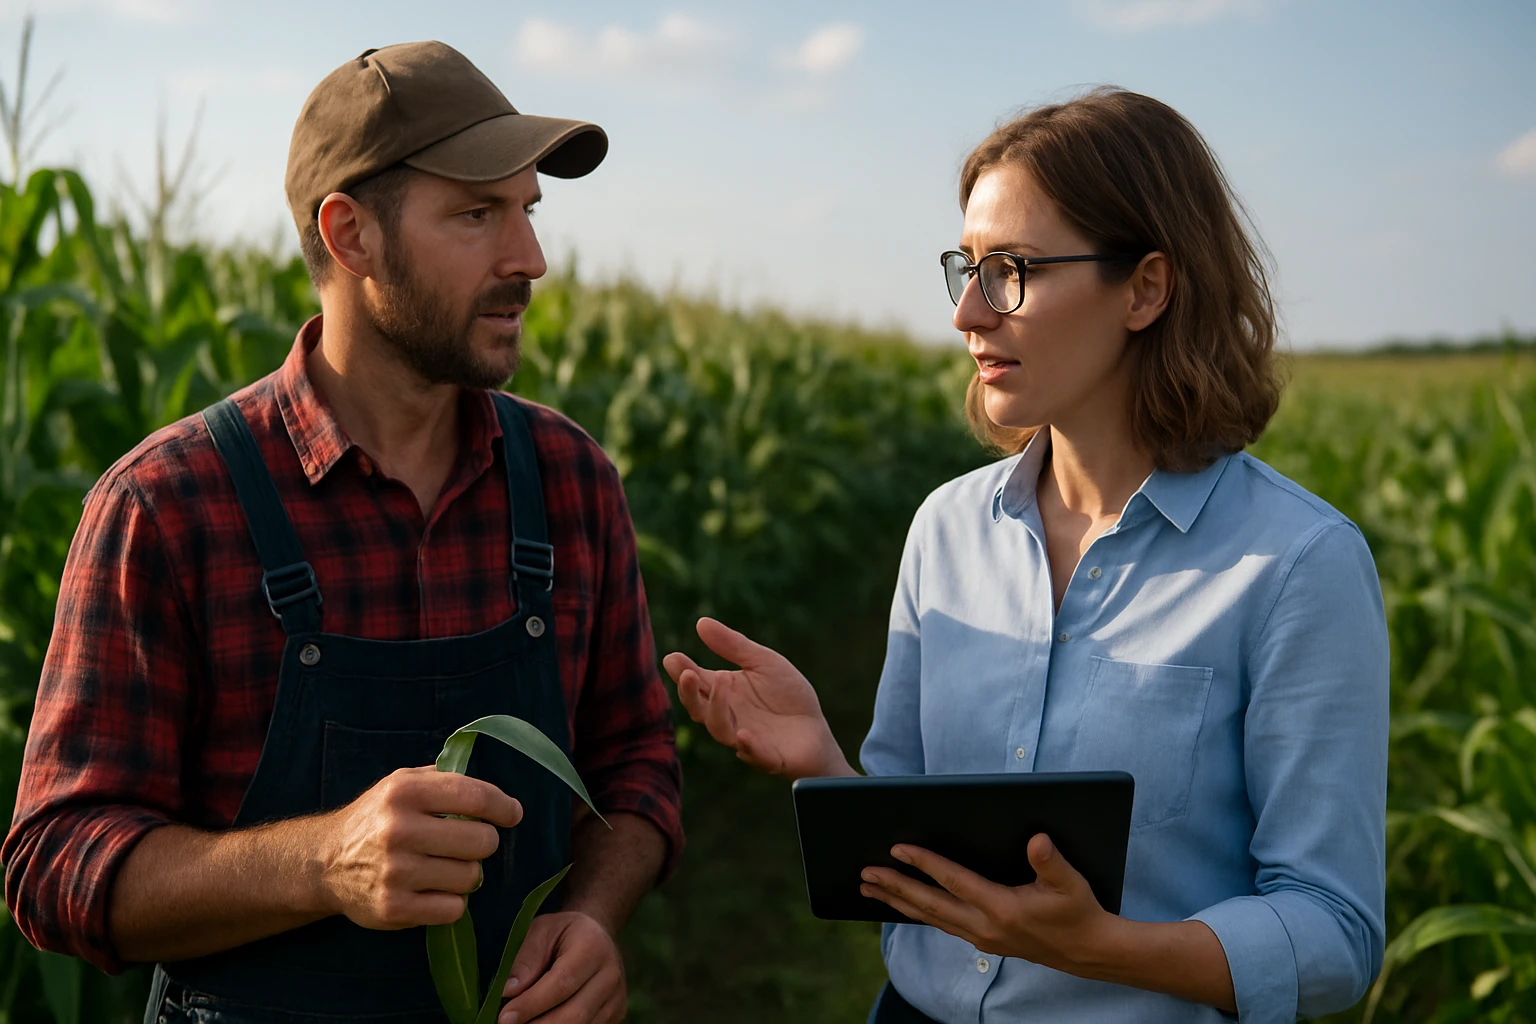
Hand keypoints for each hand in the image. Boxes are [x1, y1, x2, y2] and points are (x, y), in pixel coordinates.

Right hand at [313, 766, 522, 929]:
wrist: (324, 863)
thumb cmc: (376, 819)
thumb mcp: (401, 783)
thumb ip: (445, 780)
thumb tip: (497, 799)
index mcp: (404, 792)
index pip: (475, 797)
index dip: (503, 806)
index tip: (512, 814)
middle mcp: (398, 829)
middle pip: (481, 841)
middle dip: (483, 843)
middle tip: (467, 844)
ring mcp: (395, 872)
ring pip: (470, 877)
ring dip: (466, 874)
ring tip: (444, 868)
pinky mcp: (393, 908)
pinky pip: (453, 908)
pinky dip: (451, 902)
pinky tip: (433, 890)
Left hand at [496, 911, 625, 1023]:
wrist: (596, 936)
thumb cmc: (561, 934)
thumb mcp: (541, 931)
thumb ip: (525, 958)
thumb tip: (508, 991)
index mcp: (592, 947)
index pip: (561, 983)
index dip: (531, 1004)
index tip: (504, 1017)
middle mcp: (611, 974)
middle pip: (573, 1015)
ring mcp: (616, 998)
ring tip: (524, 1022)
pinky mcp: (616, 1014)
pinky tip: (542, 1020)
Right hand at [661, 617, 850, 779]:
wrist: (815, 728)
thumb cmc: (787, 694)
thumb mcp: (763, 662)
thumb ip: (733, 646)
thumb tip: (701, 622)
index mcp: (724, 692)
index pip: (697, 682)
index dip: (682, 671)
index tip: (672, 658)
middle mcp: (728, 716)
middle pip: (699, 709)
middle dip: (690, 693)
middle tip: (687, 674)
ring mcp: (745, 738)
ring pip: (720, 730)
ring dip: (717, 709)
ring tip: (722, 681)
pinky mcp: (769, 756)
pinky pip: (755, 754)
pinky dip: (749, 747)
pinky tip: (744, 735)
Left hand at [858, 834, 1117, 972]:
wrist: (1088, 951)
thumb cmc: (1078, 911)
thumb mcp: (1070, 883)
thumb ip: (1051, 862)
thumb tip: (1037, 839)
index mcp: (1001, 909)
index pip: (953, 882)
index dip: (924, 863)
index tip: (897, 849)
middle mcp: (984, 927)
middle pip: (929, 905)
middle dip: (895, 887)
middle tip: (864, 873)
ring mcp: (981, 938)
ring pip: (930, 918)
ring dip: (898, 902)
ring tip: (869, 888)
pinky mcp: (983, 942)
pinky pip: (942, 925)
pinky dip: (917, 913)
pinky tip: (902, 904)